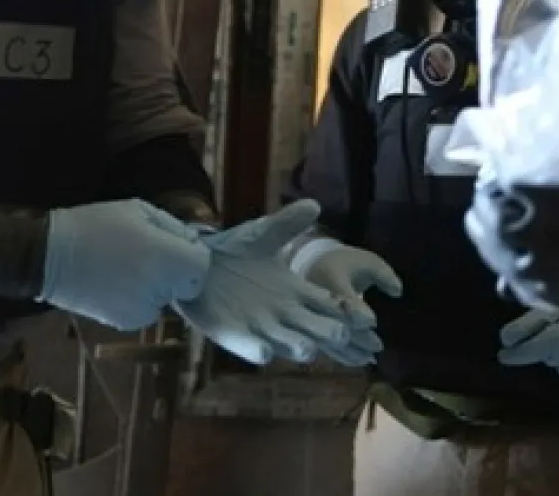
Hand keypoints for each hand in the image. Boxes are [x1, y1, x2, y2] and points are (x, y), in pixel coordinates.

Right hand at [39, 198, 212, 331]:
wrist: (50, 256)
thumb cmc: (96, 225)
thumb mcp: (139, 210)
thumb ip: (173, 227)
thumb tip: (192, 241)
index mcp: (168, 258)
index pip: (202, 265)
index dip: (190, 254)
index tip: (172, 245)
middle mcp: (161, 288)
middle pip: (186, 284)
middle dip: (174, 271)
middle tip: (146, 254)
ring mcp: (143, 309)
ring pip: (165, 298)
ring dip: (156, 286)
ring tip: (126, 266)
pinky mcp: (126, 322)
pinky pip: (146, 310)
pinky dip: (139, 299)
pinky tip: (116, 282)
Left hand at [172, 200, 366, 364]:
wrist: (194, 262)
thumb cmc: (233, 250)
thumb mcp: (264, 234)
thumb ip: (288, 223)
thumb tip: (315, 204)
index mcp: (294, 292)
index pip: (326, 305)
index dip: (344, 312)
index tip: (364, 319)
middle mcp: (282, 313)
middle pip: (313, 328)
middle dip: (327, 332)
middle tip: (343, 334)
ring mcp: (258, 326)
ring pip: (285, 341)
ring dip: (297, 347)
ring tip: (309, 350)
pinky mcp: (232, 334)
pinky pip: (246, 346)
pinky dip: (255, 350)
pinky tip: (265, 352)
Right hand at [289, 238, 402, 366]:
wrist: (317, 266)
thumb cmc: (348, 265)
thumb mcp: (368, 262)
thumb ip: (384, 275)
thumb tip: (397, 292)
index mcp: (331, 279)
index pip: (343, 300)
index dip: (358, 313)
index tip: (372, 322)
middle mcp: (316, 300)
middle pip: (336, 324)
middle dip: (357, 337)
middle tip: (378, 346)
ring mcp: (312, 316)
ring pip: (329, 340)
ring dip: (351, 351)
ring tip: (371, 358)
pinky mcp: (311, 328)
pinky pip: (326, 346)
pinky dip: (343, 355)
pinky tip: (360, 361)